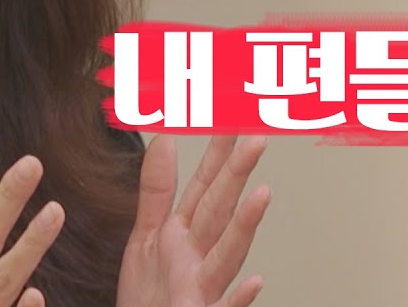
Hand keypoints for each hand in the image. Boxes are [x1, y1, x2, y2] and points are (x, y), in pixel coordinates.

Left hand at [116, 135, 270, 306]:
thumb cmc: (150, 293)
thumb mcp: (146, 235)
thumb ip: (157, 190)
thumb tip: (164, 139)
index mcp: (184, 233)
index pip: (204, 186)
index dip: (217, 154)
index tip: (232, 119)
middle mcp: (198, 256)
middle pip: (218, 210)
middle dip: (235, 176)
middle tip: (256, 140)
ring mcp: (202, 287)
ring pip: (227, 254)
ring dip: (244, 226)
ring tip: (262, 195)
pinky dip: (238, 298)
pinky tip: (255, 282)